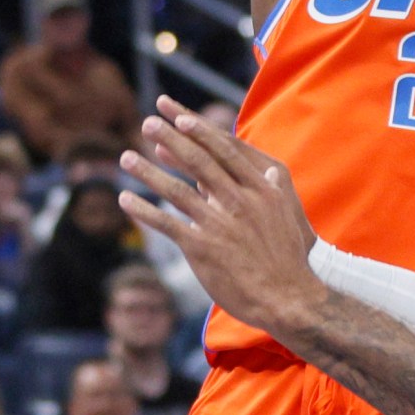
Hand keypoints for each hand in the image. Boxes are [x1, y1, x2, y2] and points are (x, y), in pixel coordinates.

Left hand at [118, 96, 323, 338]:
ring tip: (126, 157)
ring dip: (148, 172)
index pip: (225, 151)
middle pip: (199, 162)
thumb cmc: (288, 257)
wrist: (289, 297)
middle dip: (171, 139)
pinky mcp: (202, 248)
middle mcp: (240, 202)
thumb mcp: (286, 216)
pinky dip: (144, 210)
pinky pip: (167, 224)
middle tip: (148, 123)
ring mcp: (220, 225)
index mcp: (260, 190)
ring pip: (177, 191)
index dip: (200, 132)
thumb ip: (272, 192)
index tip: (179, 116)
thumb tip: (269, 174)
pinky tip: (125, 198)